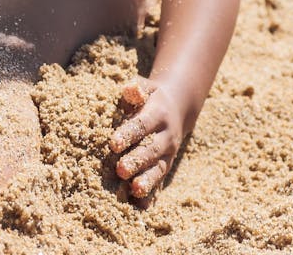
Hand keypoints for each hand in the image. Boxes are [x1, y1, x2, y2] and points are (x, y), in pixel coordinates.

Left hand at [108, 77, 188, 202]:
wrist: (178, 106)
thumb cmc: (152, 96)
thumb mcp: (147, 87)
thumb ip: (137, 89)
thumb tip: (129, 88)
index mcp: (158, 114)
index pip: (141, 125)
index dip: (128, 134)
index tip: (113, 143)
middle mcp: (166, 136)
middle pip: (151, 150)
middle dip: (136, 160)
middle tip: (120, 170)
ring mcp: (168, 153)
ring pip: (158, 169)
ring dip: (146, 180)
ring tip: (134, 190)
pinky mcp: (167, 165)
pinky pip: (160, 180)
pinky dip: (152, 194)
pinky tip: (142, 206)